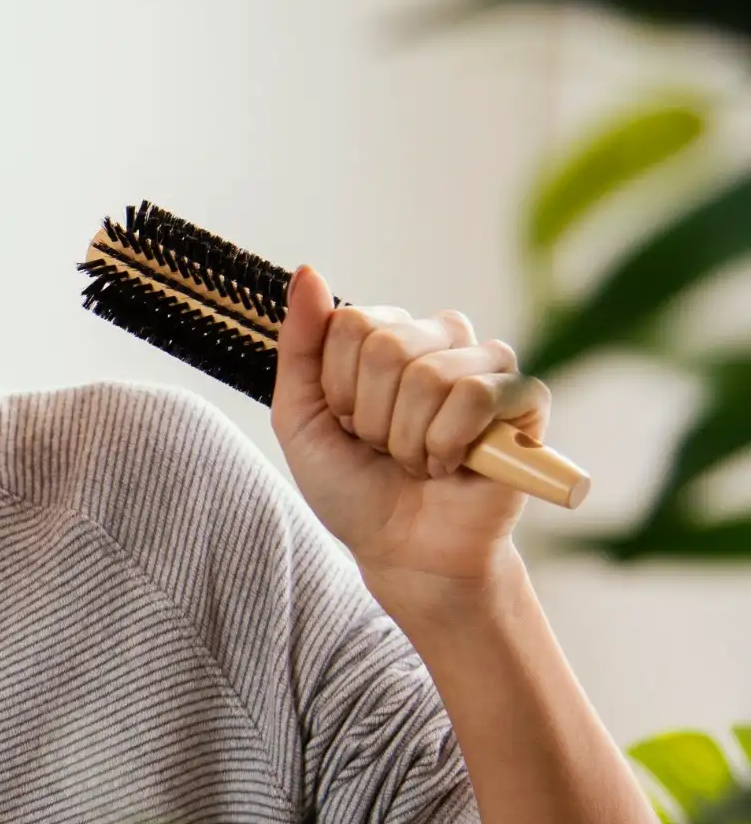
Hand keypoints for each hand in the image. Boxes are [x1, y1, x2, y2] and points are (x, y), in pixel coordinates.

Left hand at [271, 265, 550, 588]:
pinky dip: (450, 442)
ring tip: (417, 461)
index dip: (338, 388)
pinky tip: (453, 465)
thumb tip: (308, 272)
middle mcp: (440, 340)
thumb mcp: (300, 418)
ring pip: (431, 374)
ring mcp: (487, 366)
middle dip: (372, 417)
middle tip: (383, 449)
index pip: (350, 323)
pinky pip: (480, 395)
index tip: (346, 425)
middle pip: (388, 346)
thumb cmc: (352, 487)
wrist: (402, 551)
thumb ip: (299, 346)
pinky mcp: (525, 401)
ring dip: (408, 439)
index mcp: (388, 336)